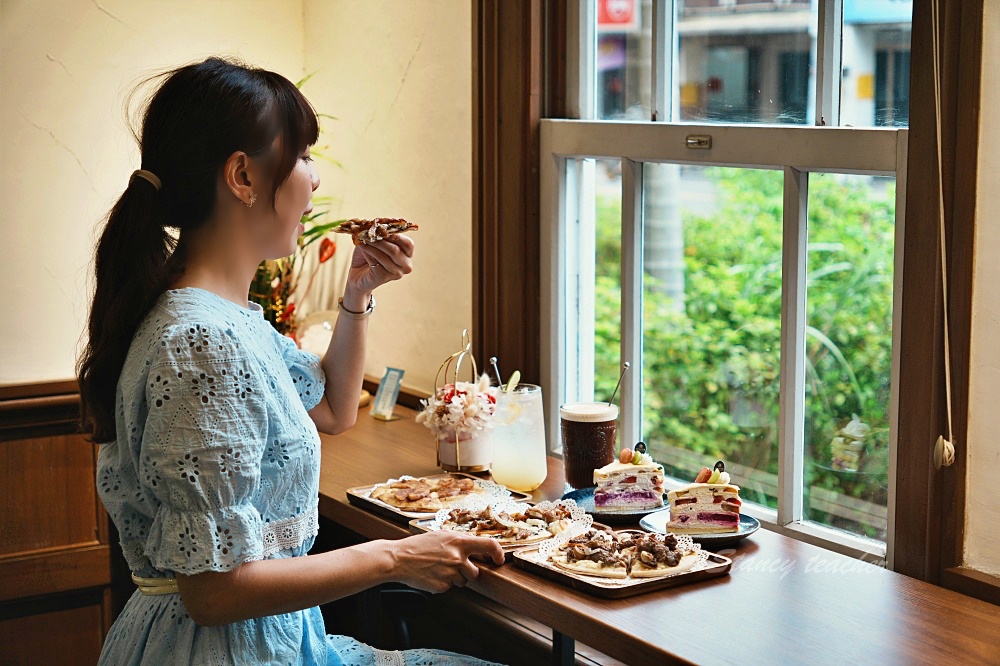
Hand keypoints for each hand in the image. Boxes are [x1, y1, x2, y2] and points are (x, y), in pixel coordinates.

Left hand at [344, 234, 414, 300]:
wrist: (358, 275)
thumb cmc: (369, 256)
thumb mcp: (375, 242)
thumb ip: (378, 234)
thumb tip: (375, 224)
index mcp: (407, 254)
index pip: (408, 244)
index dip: (397, 236)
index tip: (384, 228)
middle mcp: (405, 265)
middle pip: (395, 250)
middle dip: (381, 240)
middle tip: (369, 232)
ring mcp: (396, 273)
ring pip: (384, 257)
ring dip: (372, 246)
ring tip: (362, 238)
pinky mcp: (384, 278)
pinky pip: (375, 263)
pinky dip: (368, 253)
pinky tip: (362, 247)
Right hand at [388, 531, 504, 593]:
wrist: (399, 559)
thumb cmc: (419, 546)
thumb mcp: (442, 535)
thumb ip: (461, 541)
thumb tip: (477, 546)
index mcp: (459, 542)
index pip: (489, 545)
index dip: (498, 553)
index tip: (499, 560)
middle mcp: (458, 559)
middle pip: (474, 572)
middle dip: (466, 571)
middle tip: (451, 565)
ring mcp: (451, 574)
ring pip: (463, 581)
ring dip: (454, 577)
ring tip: (438, 568)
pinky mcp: (442, 586)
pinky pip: (449, 587)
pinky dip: (443, 583)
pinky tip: (432, 575)